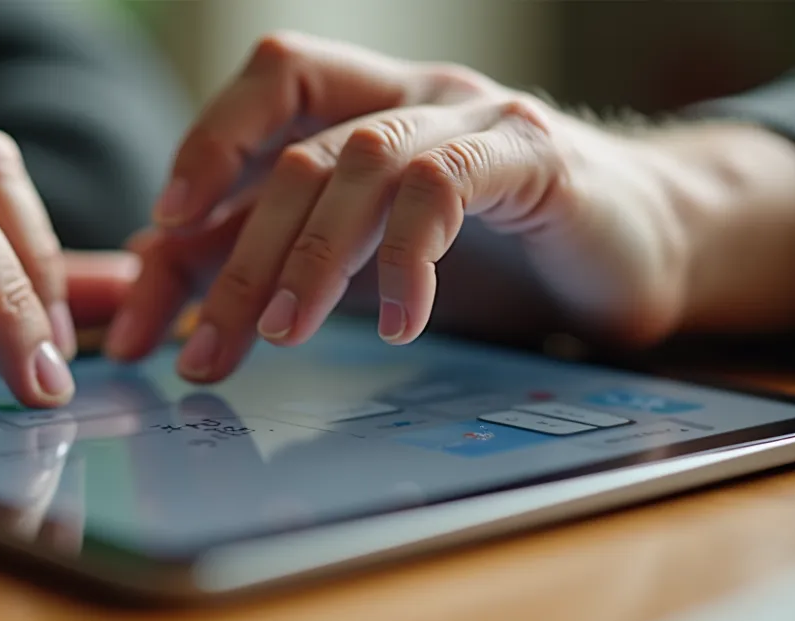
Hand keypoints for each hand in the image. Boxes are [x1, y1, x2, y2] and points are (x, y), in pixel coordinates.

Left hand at [103, 32, 691, 381]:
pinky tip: (404, 322)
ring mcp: (472, 118)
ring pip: (362, 159)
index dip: (202, 158)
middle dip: (236, 257)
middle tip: (204, 351)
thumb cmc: (496, 255)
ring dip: (311, 254)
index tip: (156, 247)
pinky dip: (409, 256)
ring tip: (286, 332)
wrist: (639, 250)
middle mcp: (410, 96)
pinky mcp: (532, 156)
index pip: (261, 109)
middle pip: (297, 150)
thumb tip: (155, 268)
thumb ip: (267, 254)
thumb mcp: (363, 261)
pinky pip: (446, 185)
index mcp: (364, 107)